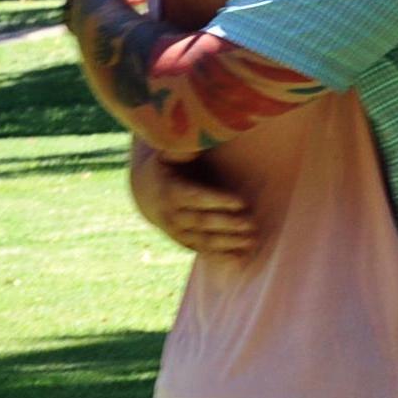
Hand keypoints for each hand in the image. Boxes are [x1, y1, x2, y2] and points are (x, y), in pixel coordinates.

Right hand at [129, 145, 259, 258]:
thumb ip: (181, 148)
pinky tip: (241, 258)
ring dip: (228, 243)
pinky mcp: (184, 242)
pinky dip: (222, 257)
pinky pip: (203, 252)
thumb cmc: (166, 166)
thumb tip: (197, 139)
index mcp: (170, 190)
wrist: (145, 192)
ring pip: (203, 241)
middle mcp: (172, 215)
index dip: (217, 201)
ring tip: (252, 241)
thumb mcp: (166, 153)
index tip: (240, 202)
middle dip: (227, 224)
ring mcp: (177, 232)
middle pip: (201, 222)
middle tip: (251, 224)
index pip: (195, 197)